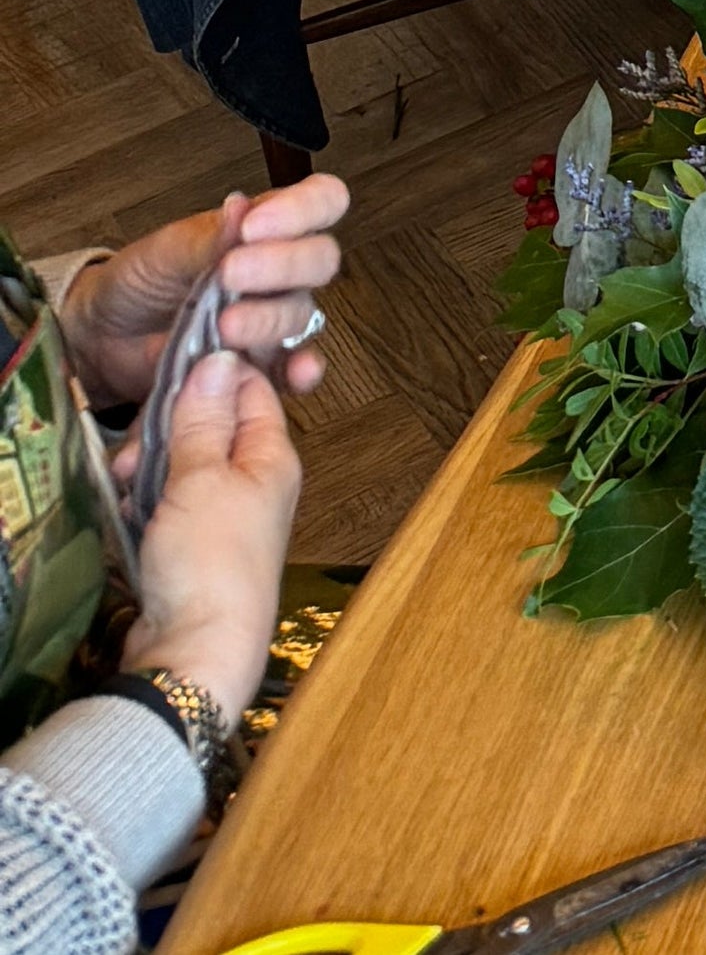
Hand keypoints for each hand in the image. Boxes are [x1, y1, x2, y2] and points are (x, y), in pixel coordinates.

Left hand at [65, 178, 348, 409]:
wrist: (104, 338)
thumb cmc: (140, 281)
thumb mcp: (165, 251)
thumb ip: (207, 237)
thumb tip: (241, 208)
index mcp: (267, 228)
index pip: (320, 201)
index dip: (304, 209)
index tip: (255, 227)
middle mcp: (280, 272)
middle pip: (321, 259)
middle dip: (282, 264)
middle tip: (231, 274)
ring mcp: (272, 320)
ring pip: (302, 314)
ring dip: (268, 319)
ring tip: (223, 327)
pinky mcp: (260, 366)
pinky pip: (294, 370)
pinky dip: (301, 371)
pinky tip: (294, 371)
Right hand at [121, 349, 299, 718]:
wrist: (196, 650)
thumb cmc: (211, 564)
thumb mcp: (203, 480)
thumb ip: (204, 421)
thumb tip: (218, 360)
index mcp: (273, 456)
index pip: (251, 391)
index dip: (213, 374)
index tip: (171, 370)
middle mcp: (254, 481)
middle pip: (210, 430)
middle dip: (167, 432)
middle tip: (136, 448)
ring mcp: (223, 515)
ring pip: (182, 469)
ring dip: (150, 470)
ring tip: (127, 482)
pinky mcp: (193, 547)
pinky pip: (167, 506)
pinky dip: (145, 504)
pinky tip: (128, 513)